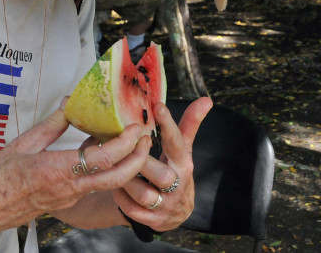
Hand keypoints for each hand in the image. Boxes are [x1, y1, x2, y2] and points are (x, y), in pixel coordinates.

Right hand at [0, 100, 151, 241]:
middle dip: (137, 158)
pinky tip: (106, 152)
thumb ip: (52, 124)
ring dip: (126, 165)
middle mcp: (69, 187)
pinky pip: (95, 185)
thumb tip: (70, 103)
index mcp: (57, 169)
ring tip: (133, 143)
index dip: (125, 144)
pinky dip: (108, 170)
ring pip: (109, 184)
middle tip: (145, 137)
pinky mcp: (68, 200)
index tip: (134, 128)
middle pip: (116, 177)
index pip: (103, 159)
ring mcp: (70, 196)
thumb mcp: (24, 143)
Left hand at [113, 97, 212, 231]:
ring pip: (143, 194)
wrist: (175, 211)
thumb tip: (206, 100)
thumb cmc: (174, 170)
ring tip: (114, 167)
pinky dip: (121, 199)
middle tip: (123, 145)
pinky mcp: (155, 220)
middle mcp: (178, 185)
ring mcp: (167, 205)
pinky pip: (134, 210)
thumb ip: (189, 125)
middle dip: (140, 159)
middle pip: (159, 173)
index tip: (157, 106)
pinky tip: (114, 187)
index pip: (178, 142)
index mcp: (184, 163)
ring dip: (126, 180)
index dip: (168, 125)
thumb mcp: (182, 150)